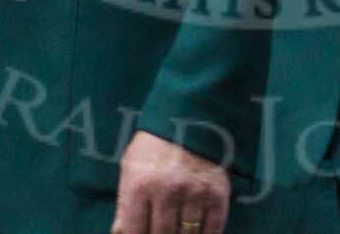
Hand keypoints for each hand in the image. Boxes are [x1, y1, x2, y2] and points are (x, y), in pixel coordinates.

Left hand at [112, 130, 230, 233]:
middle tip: (161, 232)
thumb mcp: (131, 168)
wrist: (191, 117)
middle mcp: (167, 192)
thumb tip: (121, 233)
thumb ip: (125, 204)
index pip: (133, 232)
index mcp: (140, 185)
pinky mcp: (217, 193)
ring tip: (177, 231)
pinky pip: (213, 229)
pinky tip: (198, 233)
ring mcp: (194, 194)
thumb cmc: (155, 145)